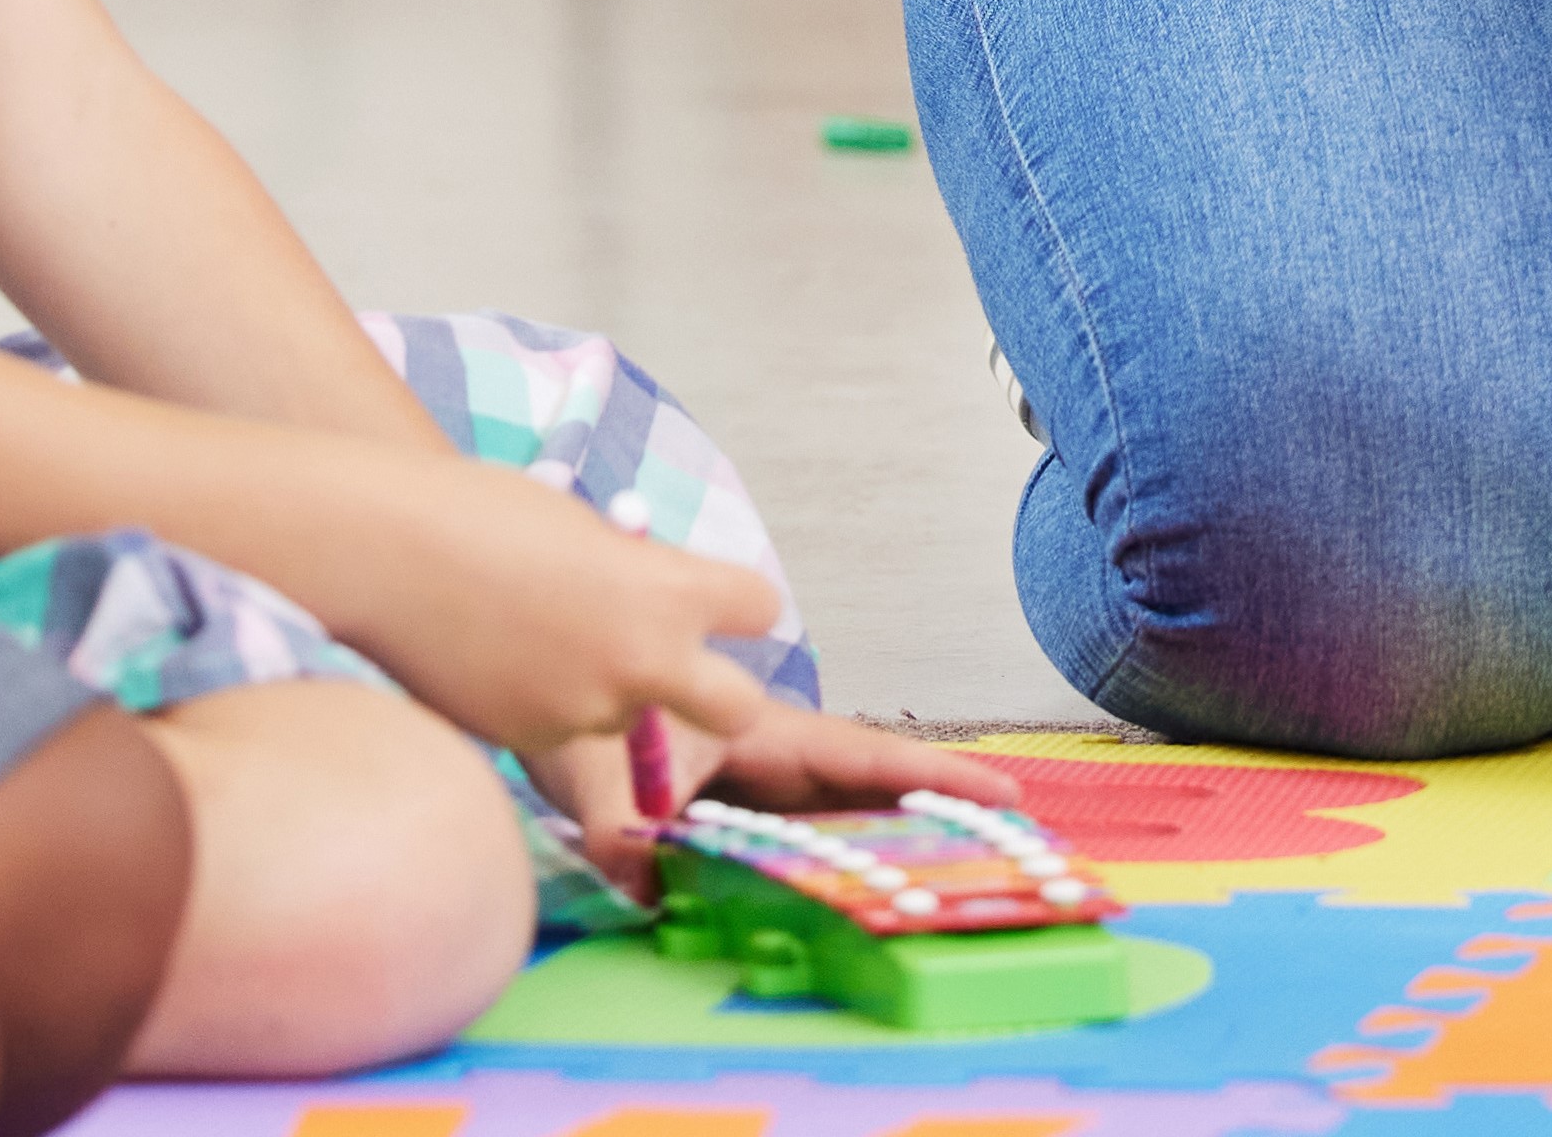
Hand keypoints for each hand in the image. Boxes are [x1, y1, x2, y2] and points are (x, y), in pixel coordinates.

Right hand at [284, 454, 800, 834]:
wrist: (379, 554)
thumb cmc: (478, 515)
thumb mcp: (585, 532)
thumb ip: (636, 577)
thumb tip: (654, 605)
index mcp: (666, 589)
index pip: (759, 608)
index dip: (739, 604)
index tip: (720, 601)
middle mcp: (642, 659)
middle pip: (739, 707)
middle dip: (725, 695)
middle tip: (692, 676)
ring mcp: (585, 710)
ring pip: (628, 714)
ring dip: (603, 687)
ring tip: (533, 630)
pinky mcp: (530, 741)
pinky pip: (562, 725)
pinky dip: (544, 700)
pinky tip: (495, 656)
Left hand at [519, 690, 1031, 891]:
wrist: (537, 663)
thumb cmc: (570, 701)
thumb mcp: (589, 765)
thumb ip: (618, 824)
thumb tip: (644, 881)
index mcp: (759, 730)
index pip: (860, 755)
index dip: (930, 775)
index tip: (1001, 790)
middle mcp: (770, 753)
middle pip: (867, 785)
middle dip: (935, 813)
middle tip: (1014, 844)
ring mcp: (754, 777)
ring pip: (835, 808)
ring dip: (890, 834)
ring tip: (961, 871)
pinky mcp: (728, 802)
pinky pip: (794, 829)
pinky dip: (831, 853)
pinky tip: (861, 887)